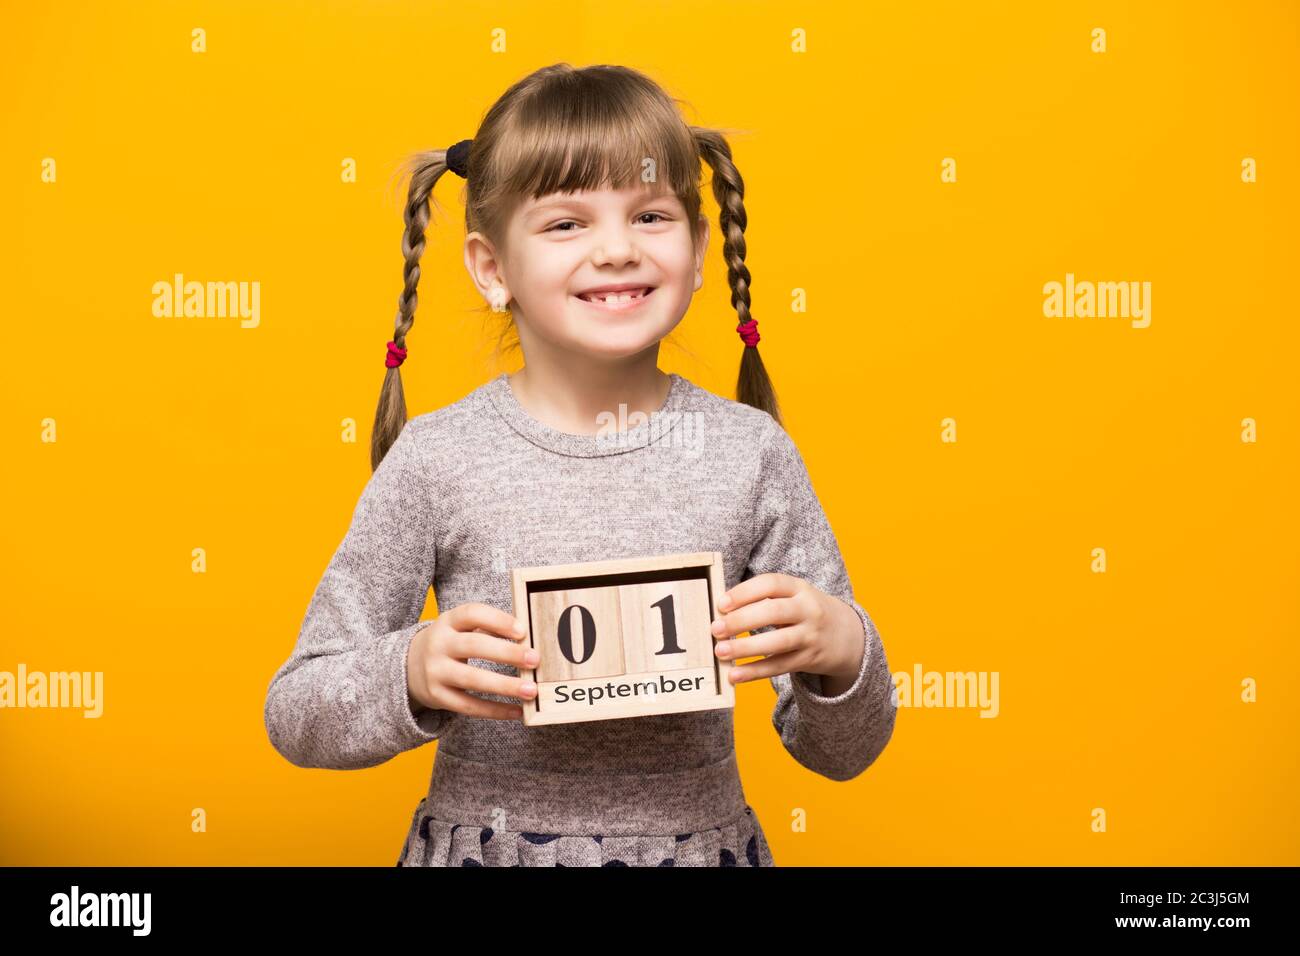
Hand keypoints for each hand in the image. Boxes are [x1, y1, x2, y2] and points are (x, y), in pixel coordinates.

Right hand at [406, 603, 538, 719]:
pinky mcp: (437, 696)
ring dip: (504, 685)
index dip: (497, 620)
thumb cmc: (450, 643)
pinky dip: (495, 710)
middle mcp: (438, 644)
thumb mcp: (459, 628)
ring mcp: (435, 671)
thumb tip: (529, 641)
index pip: (471, 614)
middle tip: (535, 659)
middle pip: (474, 645)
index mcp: (448, 621)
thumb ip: (489, 628)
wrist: (409, 666)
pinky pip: (469, 706)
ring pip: (472, 679)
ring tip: (530, 690)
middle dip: (507, 653)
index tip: (523, 631)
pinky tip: (516, 711)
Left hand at [711, 573, 864, 686]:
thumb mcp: (793, 596)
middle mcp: (808, 610)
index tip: (721, 604)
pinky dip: (754, 672)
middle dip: (742, 620)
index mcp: (799, 588)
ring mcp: (811, 636)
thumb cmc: (805, 612)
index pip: (771, 584)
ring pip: (777, 642)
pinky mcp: (809, 659)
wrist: (848, 635)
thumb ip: (763, 599)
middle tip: (716, 628)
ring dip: (746, 648)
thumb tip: (720, 611)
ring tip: (720, 651)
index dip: (745, 592)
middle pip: (774, 612)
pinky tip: (734, 675)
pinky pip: (779, 667)